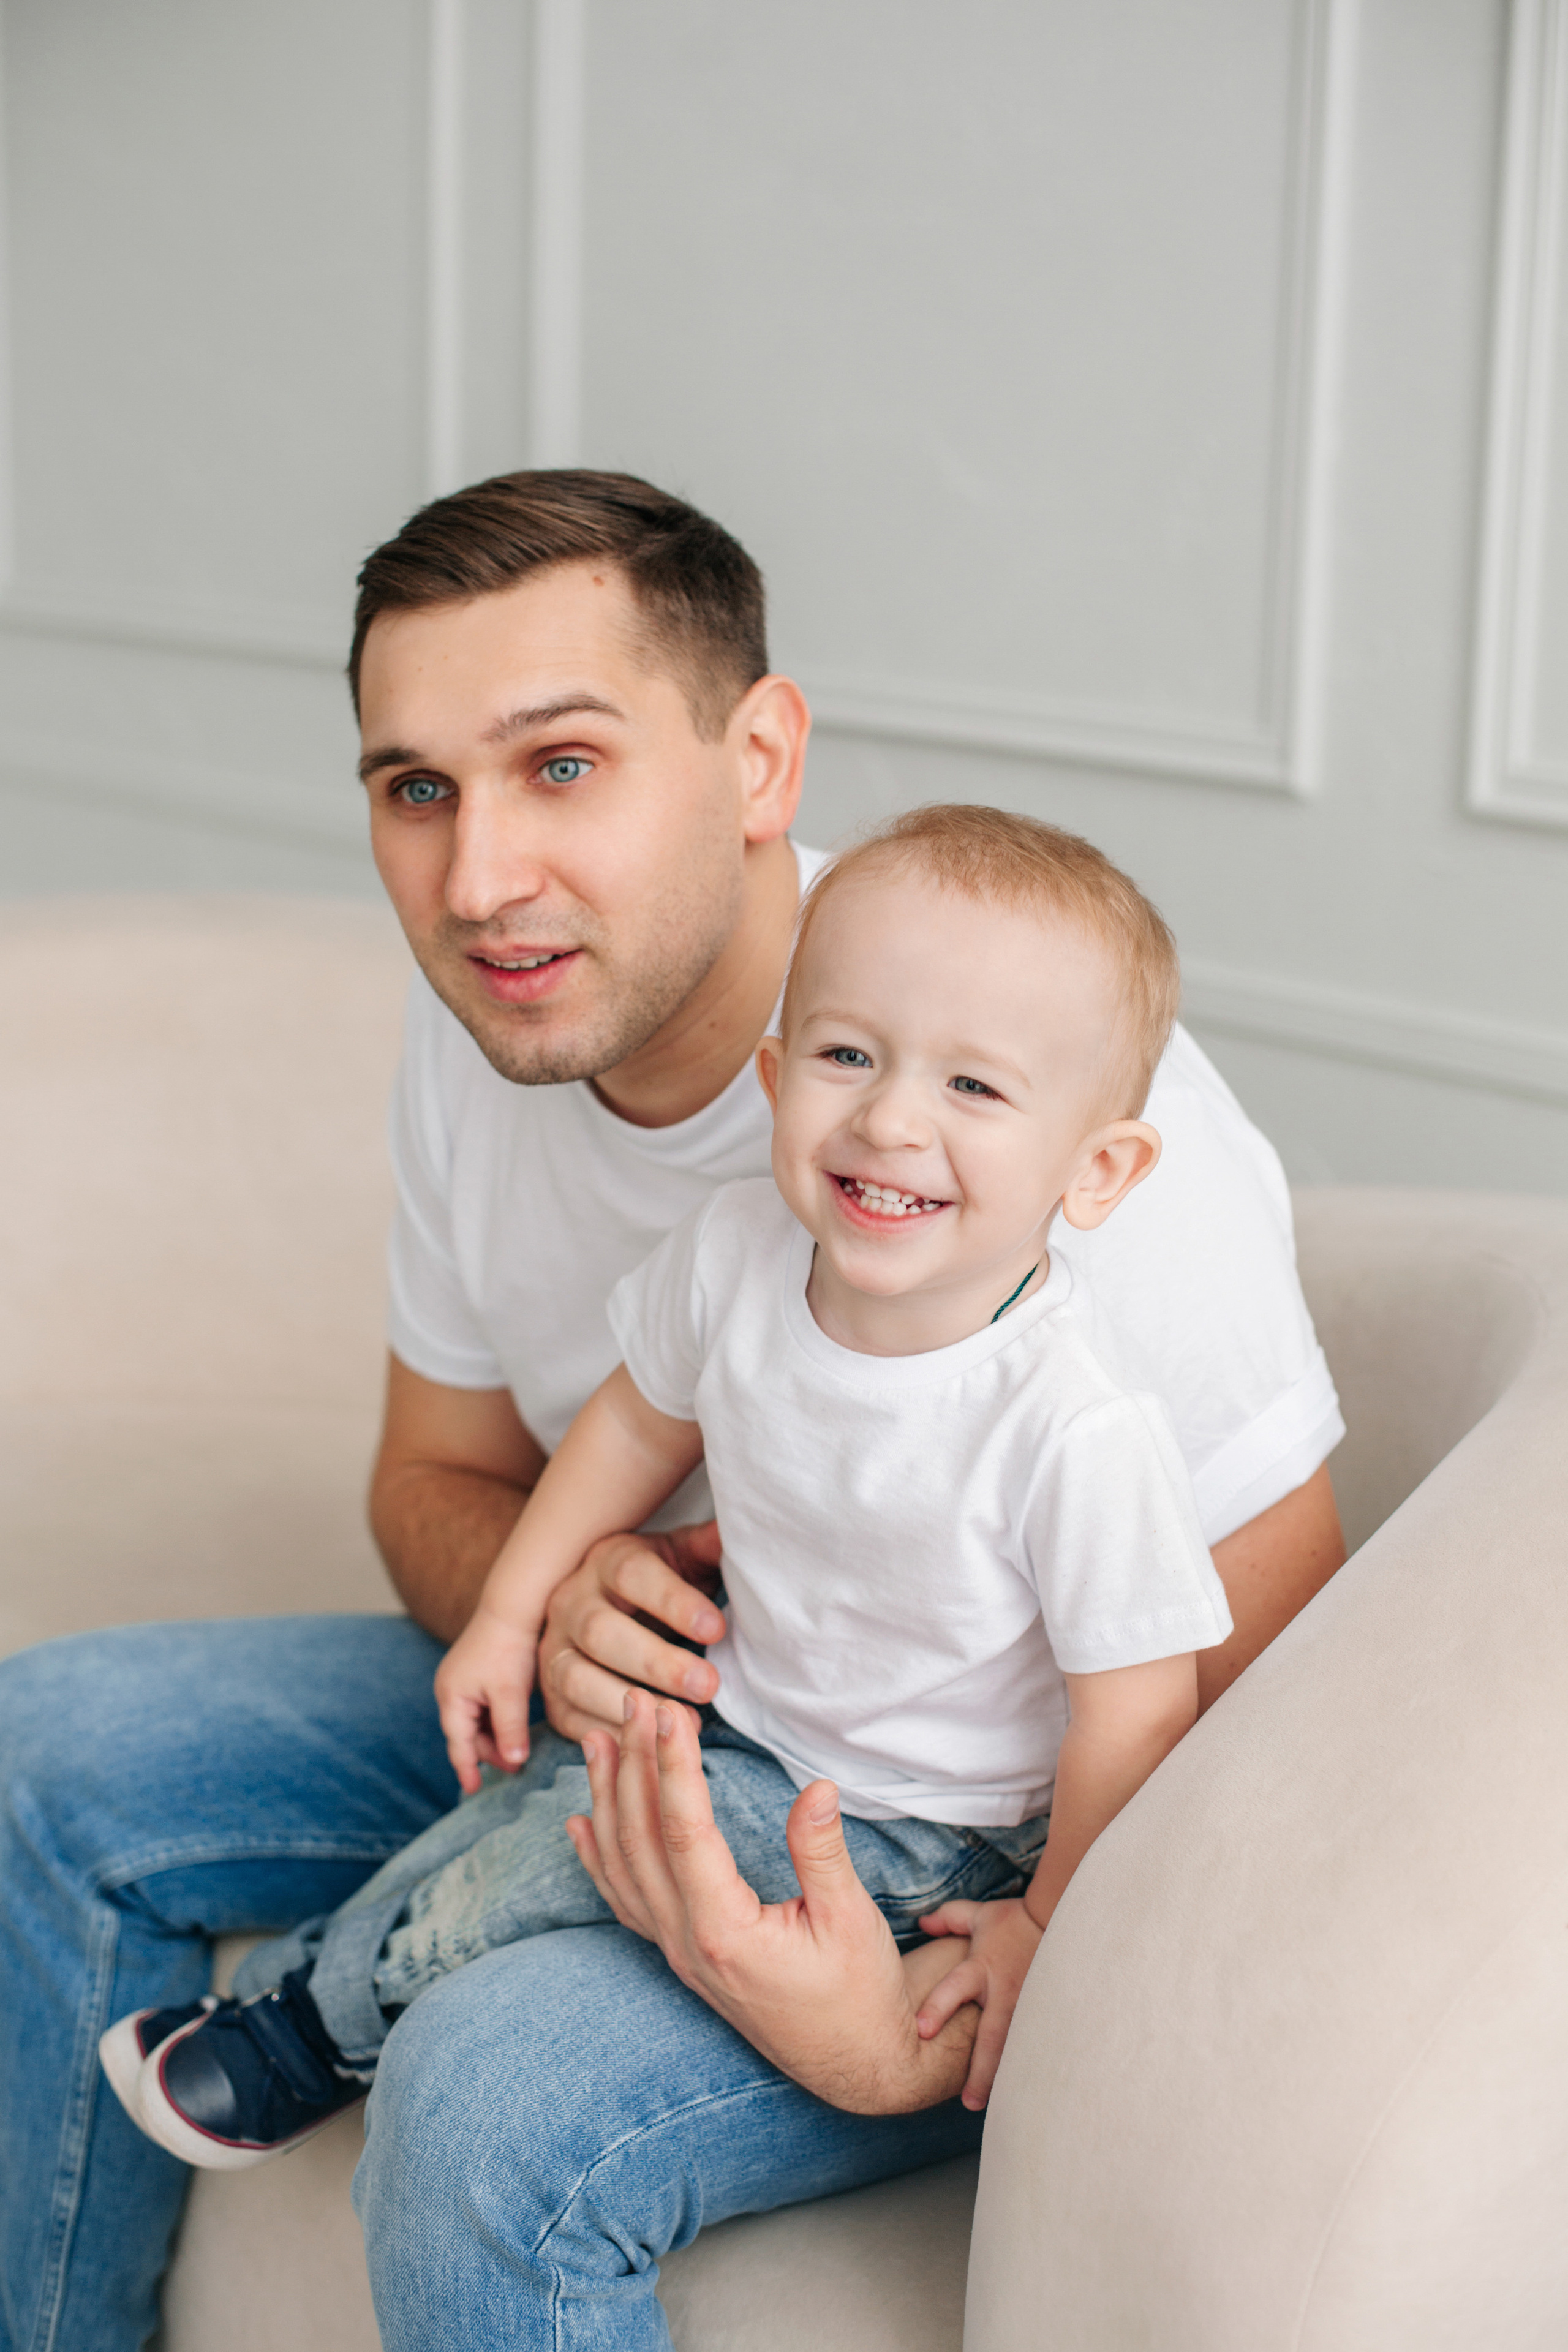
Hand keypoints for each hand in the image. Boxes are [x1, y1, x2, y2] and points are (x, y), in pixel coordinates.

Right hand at [433, 1599, 540, 1791]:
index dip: (467, 1769)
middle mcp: (450, 1689)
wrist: (513, 1605)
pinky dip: (496, 1720)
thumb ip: (510, 1730)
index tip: (475, 1791)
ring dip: (494, 1737)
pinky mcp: (474, 1672)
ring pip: (475, 1721)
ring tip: (517, 1751)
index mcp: (451, 1696)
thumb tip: (514, 1762)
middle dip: (489, 1752)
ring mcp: (461, 1680)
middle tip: (516, 1767)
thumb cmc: (509, 1647)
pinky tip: (514, 1726)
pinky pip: (481, 1706)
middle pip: (467, 1734)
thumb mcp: (511, 1692)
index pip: (458, 1743)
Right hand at [536, 1522, 726, 1742]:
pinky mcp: (550, 1695)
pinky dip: (608, 1735)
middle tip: (708, 1685)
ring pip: (576, 1677)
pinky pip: (568, 1718)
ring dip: (629, 1705)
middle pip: (601, 1631)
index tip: (716, 1628)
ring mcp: (552, 1649)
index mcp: (608, 1559)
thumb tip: (735, 1531)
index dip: (673, 1602)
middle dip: (657, 1662)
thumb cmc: (660, 1587)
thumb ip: (707, 1549)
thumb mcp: (684, 1559)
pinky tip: (651, 1744)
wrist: (613, 1613)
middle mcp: (571, 1601)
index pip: (634, 1574)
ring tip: (686, 1722)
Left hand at [563, 1691, 980, 2113]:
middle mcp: (686, 1942)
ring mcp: (677, 1953)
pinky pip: (625, 1901)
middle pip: (642, 1839)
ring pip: (623, 1866)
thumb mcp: (851, 1920)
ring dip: (608, 1798)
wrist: (857, 2064)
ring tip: (599, 1739)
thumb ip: (823, 1853)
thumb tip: (817, 1786)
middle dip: (635, 1764)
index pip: (685, 1831)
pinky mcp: (681, 1958)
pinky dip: (598, 1858)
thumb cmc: (861, 1994)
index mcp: (725, 1931)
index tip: (669, 1712)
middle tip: (633, 1701)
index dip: (673, 1766)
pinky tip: (582, 1823)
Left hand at [913, 1896, 1044, 2108]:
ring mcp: (1027, 2006)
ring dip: (1009, 2078)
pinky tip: (1031, 2094)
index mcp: (980, 1969)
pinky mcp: (1046, 2013)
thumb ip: (949, 1919)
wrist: (1061, 1920)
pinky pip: (1038, 2044)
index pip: (955, 1989)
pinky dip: (1033, 2068)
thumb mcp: (979, 1915)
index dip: (939, 2007)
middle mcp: (1003, 1993)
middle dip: (981, 2071)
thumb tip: (922, 1923)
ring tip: (1002, 2111)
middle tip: (970, 2102)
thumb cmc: (1015, 1921)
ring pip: (1017, 2049)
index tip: (922, 2030)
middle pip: (991, 2037)